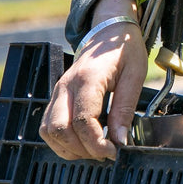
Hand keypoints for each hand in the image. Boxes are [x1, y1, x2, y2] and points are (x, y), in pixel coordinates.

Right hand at [39, 0, 146, 159]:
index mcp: (87, 79)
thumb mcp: (135, 75)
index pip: (84, 121)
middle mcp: (66, 86)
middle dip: (82, 149)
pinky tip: (82, 142)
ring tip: (94, 148)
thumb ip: (125, 108)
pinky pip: (48, 125)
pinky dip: (61, 140)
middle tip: (105, 152)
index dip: (97, 143)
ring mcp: (57, 91)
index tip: (115, 151)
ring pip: (48, 131)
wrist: (109, 31)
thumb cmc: (124, 50)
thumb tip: (120, 141)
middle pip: (60, 129)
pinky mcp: (56, 96)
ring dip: (69, 147)